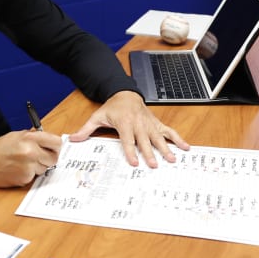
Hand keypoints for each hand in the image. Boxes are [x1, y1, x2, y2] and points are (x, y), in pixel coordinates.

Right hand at [0, 129, 61, 186]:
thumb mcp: (16, 136)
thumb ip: (34, 137)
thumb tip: (49, 141)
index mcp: (29, 138)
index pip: (56, 142)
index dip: (56, 146)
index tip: (53, 148)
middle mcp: (31, 152)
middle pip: (54, 158)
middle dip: (48, 158)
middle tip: (39, 157)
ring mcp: (28, 166)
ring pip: (45, 168)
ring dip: (37, 167)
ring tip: (22, 162)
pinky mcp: (25, 178)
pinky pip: (34, 177)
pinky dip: (28, 174)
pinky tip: (17, 169)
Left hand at [68, 90, 188, 167]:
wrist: (125, 92)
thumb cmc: (112, 107)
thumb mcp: (97, 116)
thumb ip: (86, 129)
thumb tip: (73, 139)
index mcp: (124, 122)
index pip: (127, 139)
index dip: (130, 151)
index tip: (135, 163)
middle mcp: (138, 123)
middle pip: (144, 140)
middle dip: (149, 153)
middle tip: (154, 165)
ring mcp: (149, 123)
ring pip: (158, 137)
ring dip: (166, 148)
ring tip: (172, 159)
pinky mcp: (156, 123)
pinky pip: (168, 131)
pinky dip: (177, 138)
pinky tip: (186, 147)